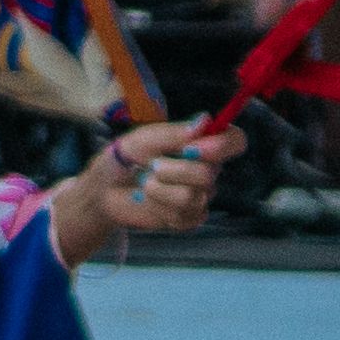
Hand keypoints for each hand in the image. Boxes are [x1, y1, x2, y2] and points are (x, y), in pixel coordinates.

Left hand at [49, 117, 236, 259]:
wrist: (105, 189)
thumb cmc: (126, 158)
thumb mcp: (142, 139)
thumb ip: (173, 133)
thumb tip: (204, 121)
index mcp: (201, 145)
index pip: (235, 141)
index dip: (223, 145)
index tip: (194, 148)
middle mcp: (207, 169)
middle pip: (209, 173)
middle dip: (173, 170)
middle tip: (151, 166)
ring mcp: (201, 195)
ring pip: (193, 196)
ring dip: (159, 189)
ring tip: (145, 184)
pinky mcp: (190, 217)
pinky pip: (184, 215)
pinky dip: (158, 206)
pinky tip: (149, 200)